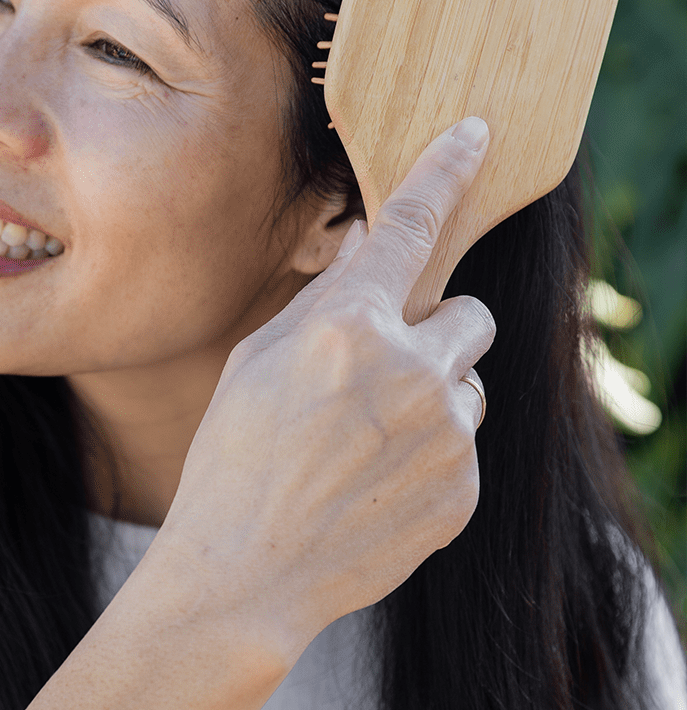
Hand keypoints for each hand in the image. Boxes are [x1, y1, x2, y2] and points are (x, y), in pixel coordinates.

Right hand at [157, 116, 495, 660]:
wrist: (244, 574)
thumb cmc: (233, 461)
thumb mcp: (257, 362)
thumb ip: (322, 302)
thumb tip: (363, 252)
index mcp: (347, 327)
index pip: (411, 226)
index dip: (447, 172)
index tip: (476, 135)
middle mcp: (410, 371)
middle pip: (473, 315)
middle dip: (440, 333)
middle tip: (388, 371)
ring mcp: (445, 436)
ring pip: (470, 386)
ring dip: (435, 400)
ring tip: (367, 448)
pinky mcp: (462, 490)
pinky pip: (465, 447)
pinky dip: (431, 460)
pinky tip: (376, 488)